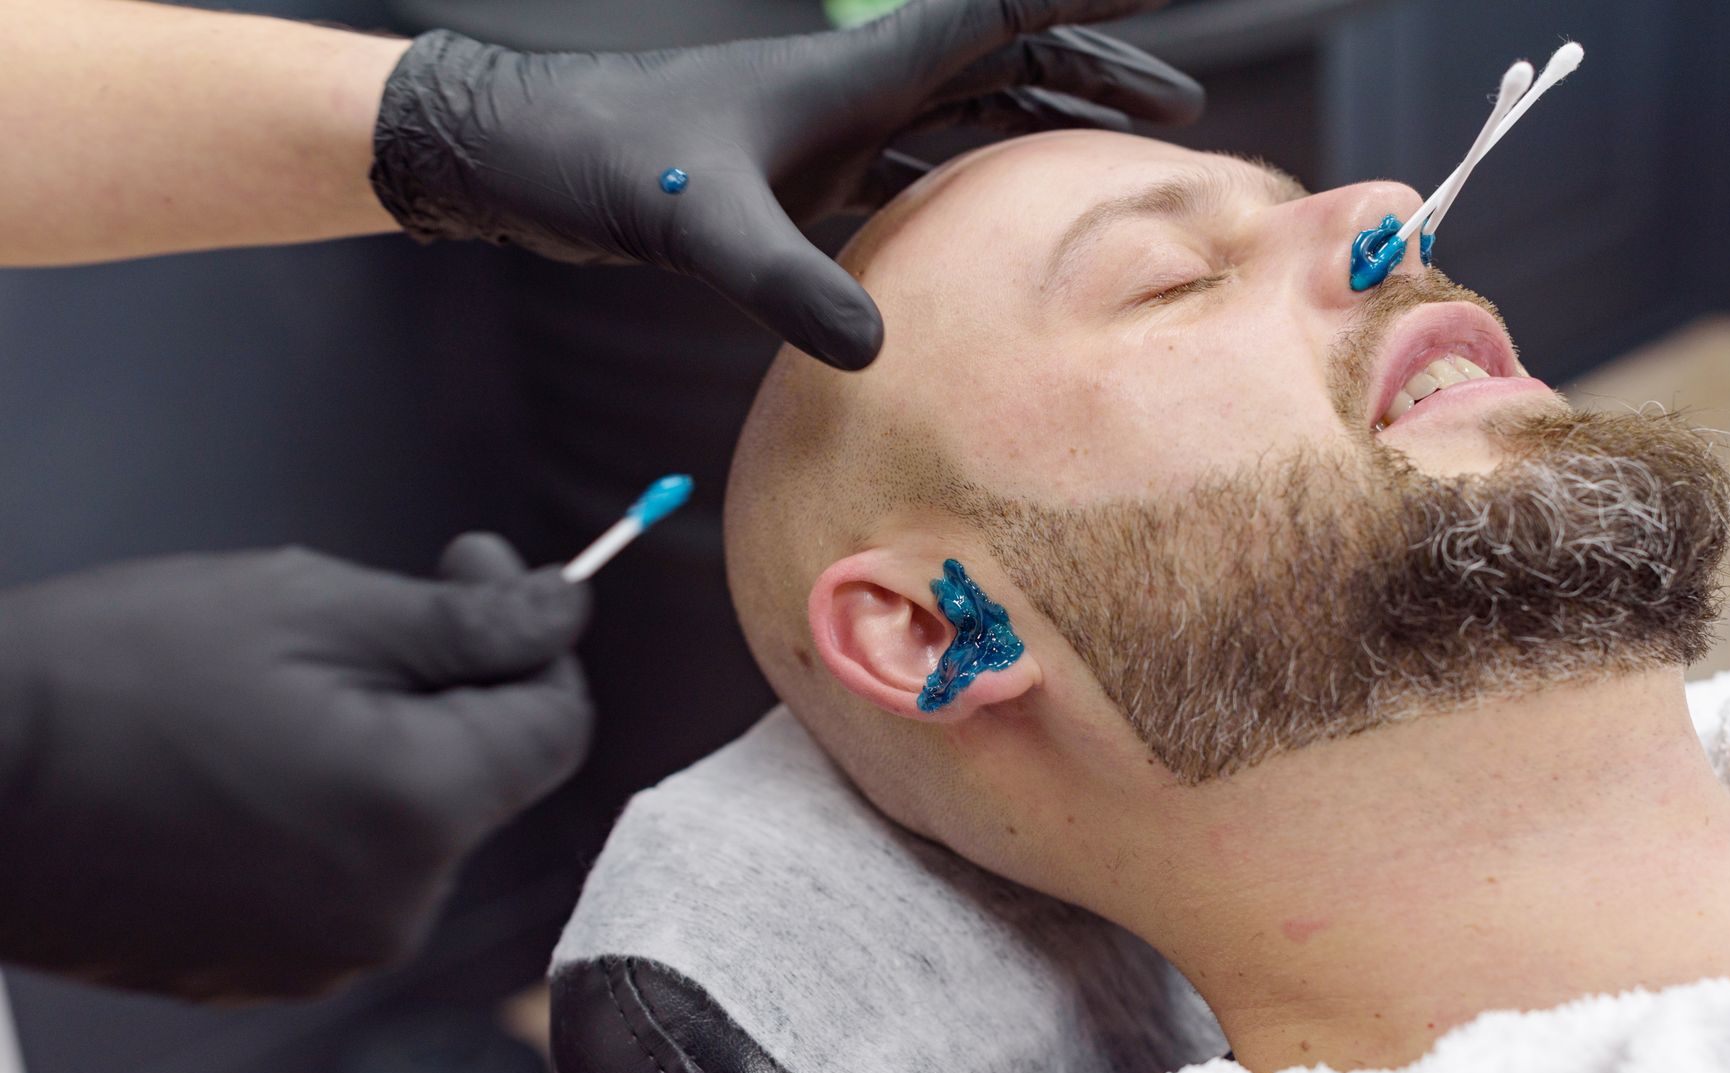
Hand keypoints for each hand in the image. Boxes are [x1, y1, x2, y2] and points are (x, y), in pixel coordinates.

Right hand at [0, 535, 591, 998]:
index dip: (533, 639)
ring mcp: (325, 955)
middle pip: (487, 777)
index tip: (473, 569)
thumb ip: (464, 622)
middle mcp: (393, 906)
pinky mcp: (264, 972)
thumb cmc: (115, 673)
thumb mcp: (311, 607)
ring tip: (273, 695)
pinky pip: (347, 878)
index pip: (557, 724)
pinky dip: (326, 816)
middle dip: (450, 689)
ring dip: (386, 751)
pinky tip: (239, 765)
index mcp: (418, 809)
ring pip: (415, 827)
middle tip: (363, 617)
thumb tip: (566, 615)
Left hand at [369, 0, 1203, 368]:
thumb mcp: (699, 224)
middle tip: (1178, 104)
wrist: (524, 156)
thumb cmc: (603, 162)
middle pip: (1005, 60)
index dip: (1085, 3)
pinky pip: (916, 165)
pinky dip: (970, 177)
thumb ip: (786, 284)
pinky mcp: (805, 170)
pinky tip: (992, 216)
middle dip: (1095, 70)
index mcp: (855, 75)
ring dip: (1044, 121)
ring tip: (1116, 148)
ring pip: (968, 111)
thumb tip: (876, 354)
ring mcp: (833, 128)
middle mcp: (857, 89)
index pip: (996, 14)